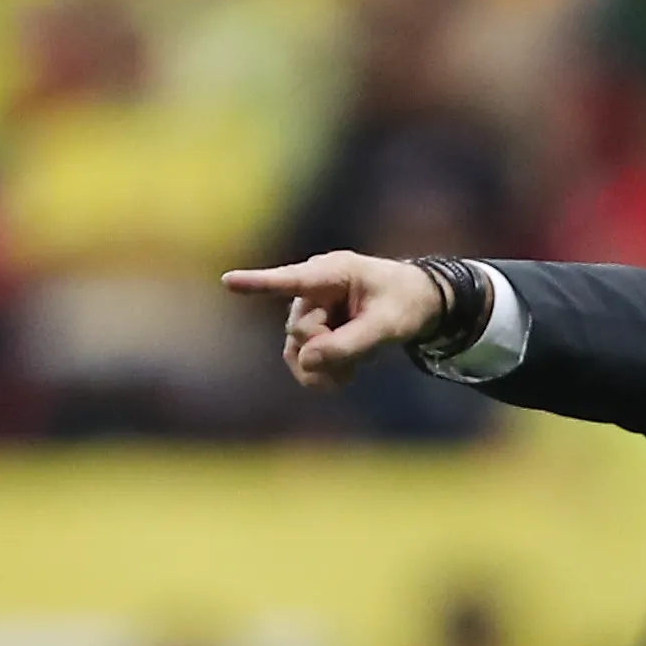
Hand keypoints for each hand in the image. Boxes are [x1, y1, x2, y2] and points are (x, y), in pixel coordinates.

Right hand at [222, 251, 444, 390]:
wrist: (417, 302)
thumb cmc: (404, 303)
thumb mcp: (387, 326)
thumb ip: (350, 344)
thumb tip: (306, 362)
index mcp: (333, 273)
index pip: (291, 280)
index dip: (259, 283)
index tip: (228, 281)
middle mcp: (312, 290)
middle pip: (300, 331)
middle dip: (331, 348)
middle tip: (366, 344)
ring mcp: (308, 312)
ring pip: (298, 351)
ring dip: (328, 365)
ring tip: (358, 365)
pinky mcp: (310, 331)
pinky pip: (303, 360)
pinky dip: (326, 371)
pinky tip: (348, 372)